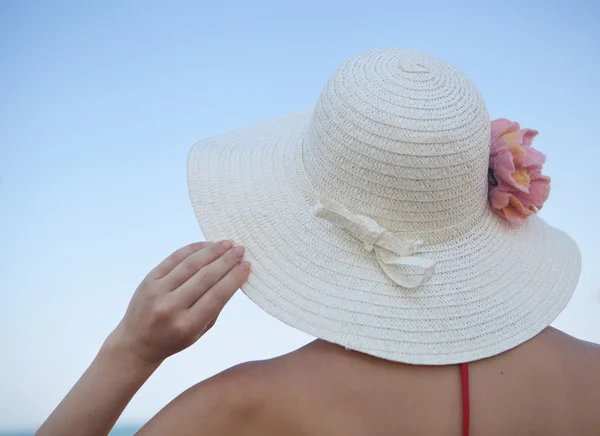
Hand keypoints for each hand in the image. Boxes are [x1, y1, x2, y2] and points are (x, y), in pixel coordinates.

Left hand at [108, 241, 249, 364]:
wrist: (136, 342)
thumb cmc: (174, 338)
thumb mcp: (199, 331)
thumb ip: (215, 306)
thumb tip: (232, 275)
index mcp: (187, 325)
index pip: (217, 296)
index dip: (234, 278)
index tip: (246, 265)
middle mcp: (171, 307)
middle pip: (205, 277)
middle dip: (226, 261)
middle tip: (240, 250)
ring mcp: (157, 292)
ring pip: (190, 265)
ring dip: (212, 251)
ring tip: (226, 243)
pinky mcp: (148, 280)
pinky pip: (173, 259)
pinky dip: (192, 249)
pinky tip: (206, 245)